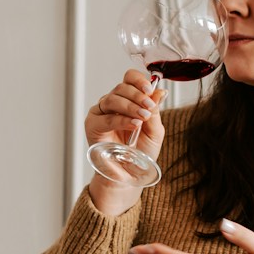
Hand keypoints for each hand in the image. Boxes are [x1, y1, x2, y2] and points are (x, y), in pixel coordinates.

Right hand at [84, 70, 163, 214]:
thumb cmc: (141, 153)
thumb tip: (160, 91)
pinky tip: (134, 125)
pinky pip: (106, 117)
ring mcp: (102, 113)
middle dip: (137, 95)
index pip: (130, 79)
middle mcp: (114, 104)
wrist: (130, 174)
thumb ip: (155, 110)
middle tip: (148, 106)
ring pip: (113, 98)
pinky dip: (122, 119)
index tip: (150, 89)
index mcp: (129, 100)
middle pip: (121, 86)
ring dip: (130, 106)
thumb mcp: (155, 130)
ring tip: (142, 118)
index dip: (139, 80)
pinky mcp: (93, 125)